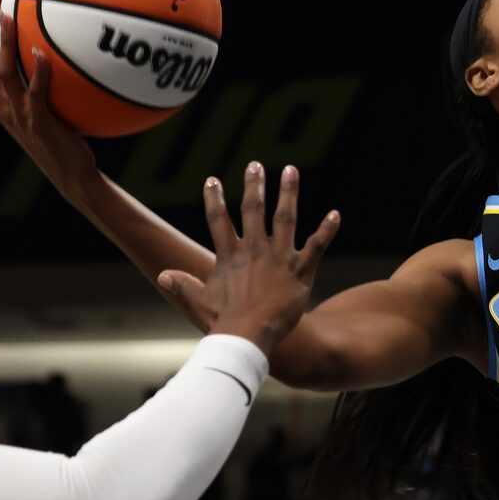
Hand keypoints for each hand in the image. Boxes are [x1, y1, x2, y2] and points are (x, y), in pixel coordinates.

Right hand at [0, 0, 98, 198]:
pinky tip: (41, 53)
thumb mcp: (48, 115)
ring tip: (6, 16)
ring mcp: (20, 116)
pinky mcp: (39, 123)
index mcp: (3, 105)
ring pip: (4, 74)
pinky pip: (36, 93)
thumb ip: (44, 92)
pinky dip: (38, 72)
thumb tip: (58, 63)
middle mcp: (5, 108)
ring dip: (3, 43)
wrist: (73, 176)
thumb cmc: (65, 144)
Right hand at [158, 163, 339, 354]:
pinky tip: (336, 214)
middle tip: (255, 164)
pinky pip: (317, 246)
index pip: (218, 220)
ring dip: (289, 193)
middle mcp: (255, 250)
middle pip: (253, 210)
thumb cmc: (223, 320)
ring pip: (285, 218)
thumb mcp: (199, 300)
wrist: (248, 335)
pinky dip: (327, 230)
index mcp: (230, 256)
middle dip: (254, 186)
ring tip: (291, 170)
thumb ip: (183, 284)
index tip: (212, 180)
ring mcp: (279, 258)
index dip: (214, 199)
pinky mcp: (300, 270)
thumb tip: (162, 275)